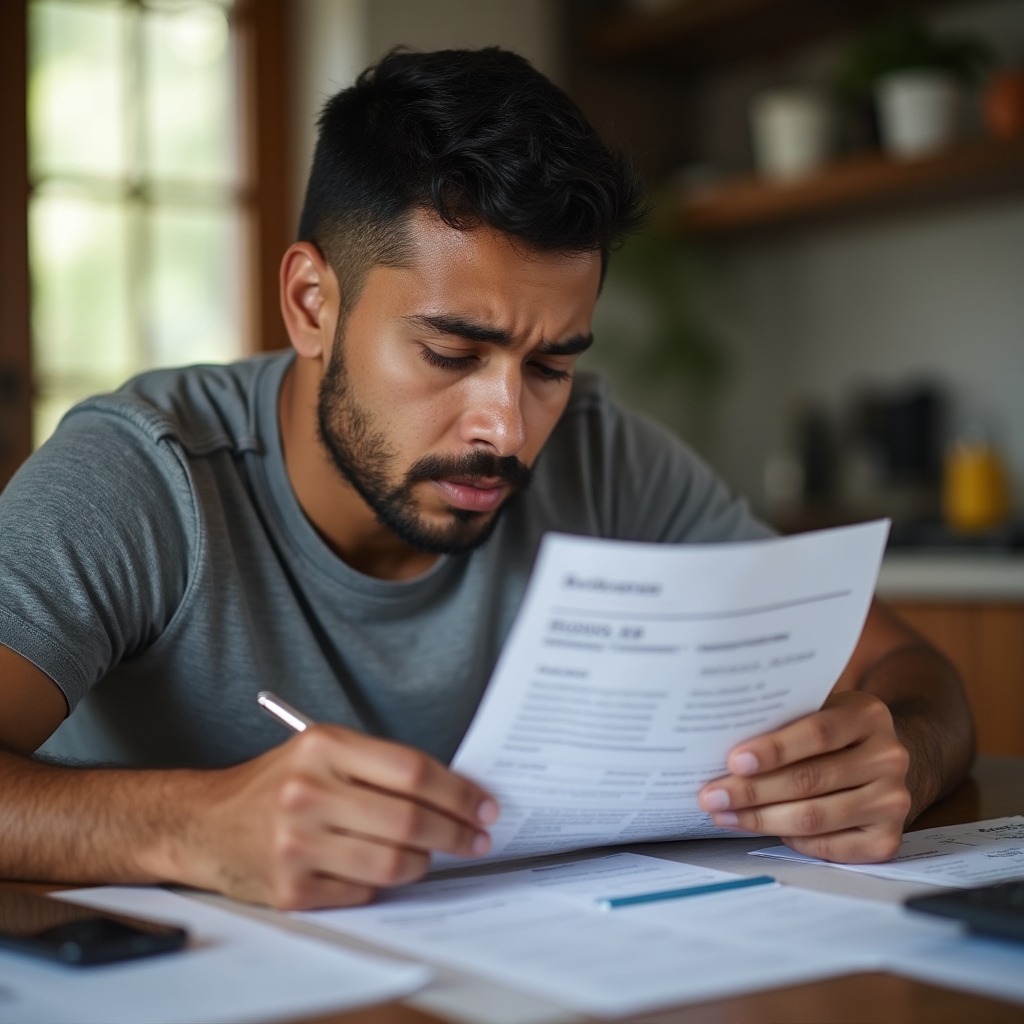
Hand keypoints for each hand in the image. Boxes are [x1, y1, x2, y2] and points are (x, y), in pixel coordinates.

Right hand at [172, 725, 497, 909]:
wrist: (206, 823)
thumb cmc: (278, 783)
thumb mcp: (322, 751)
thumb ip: (380, 766)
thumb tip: (455, 792)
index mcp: (323, 747)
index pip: (413, 771)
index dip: (460, 793)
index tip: (485, 806)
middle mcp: (308, 792)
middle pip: (410, 821)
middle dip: (457, 833)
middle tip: (478, 838)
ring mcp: (297, 844)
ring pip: (393, 863)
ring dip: (424, 862)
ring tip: (430, 854)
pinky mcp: (291, 888)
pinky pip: (364, 890)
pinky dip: (383, 882)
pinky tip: (382, 868)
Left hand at [697, 691, 910, 862]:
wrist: (882, 760)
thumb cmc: (834, 734)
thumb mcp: (818, 710)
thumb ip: (785, 721)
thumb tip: (720, 743)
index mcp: (868, 715)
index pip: (818, 733)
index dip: (774, 749)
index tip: (734, 761)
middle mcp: (888, 757)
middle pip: (810, 780)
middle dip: (752, 791)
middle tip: (712, 796)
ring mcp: (892, 801)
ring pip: (815, 817)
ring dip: (761, 819)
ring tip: (724, 814)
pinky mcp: (886, 839)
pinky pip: (827, 846)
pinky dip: (790, 839)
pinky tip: (761, 828)